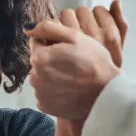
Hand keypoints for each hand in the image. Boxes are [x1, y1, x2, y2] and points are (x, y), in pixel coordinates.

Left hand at [27, 4, 125, 123]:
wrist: (107, 94)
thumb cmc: (94, 63)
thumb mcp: (75, 37)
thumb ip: (48, 28)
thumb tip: (28, 29)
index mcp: (39, 57)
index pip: (37, 42)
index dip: (52, 42)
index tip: (67, 49)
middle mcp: (34, 77)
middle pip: (39, 61)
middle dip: (51, 59)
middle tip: (73, 64)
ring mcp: (39, 93)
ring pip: (41, 78)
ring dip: (52, 76)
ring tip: (72, 78)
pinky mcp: (45, 106)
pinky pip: (45, 94)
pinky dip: (54, 91)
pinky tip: (69, 90)